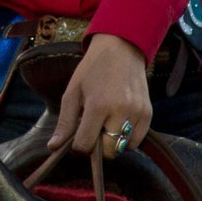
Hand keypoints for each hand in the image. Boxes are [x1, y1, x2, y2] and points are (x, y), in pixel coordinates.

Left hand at [49, 33, 151, 158]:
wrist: (121, 48)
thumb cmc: (92, 70)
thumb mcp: (73, 92)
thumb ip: (64, 122)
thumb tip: (53, 148)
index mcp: (98, 105)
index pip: (86, 145)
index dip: (78, 146)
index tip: (77, 137)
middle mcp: (120, 111)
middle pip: (108, 152)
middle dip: (97, 147)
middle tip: (92, 131)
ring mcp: (137, 113)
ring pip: (123, 148)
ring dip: (112, 143)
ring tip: (106, 124)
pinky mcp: (148, 113)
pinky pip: (137, 141)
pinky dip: (126, 139)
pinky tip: (118, 123)